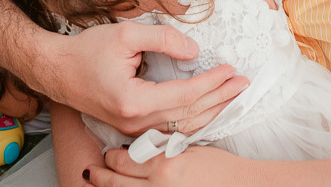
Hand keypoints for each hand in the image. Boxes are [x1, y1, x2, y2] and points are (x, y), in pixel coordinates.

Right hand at [51, 22, 248, 135]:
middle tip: (242, 84)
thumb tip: (194, 52)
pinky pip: (169, 127)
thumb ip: (163, 39)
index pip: (184, 95)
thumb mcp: (126, 35)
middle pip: (187, 115)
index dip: (211, 83)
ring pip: (180, 127)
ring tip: (231, 96)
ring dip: (209, 111)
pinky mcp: (131, 127)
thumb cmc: (87, 51)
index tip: (231, 70)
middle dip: (219, 99)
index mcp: (133, 102)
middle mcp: (134, 122)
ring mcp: (131, 129)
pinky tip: (207, 108)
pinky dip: (191, 118)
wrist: (56, 70)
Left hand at [85, 145, 241, 186]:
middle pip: (116, 182)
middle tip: (93, 170)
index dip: (111, 157)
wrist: (237, 185)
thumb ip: (162, 148)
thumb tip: (140, 147)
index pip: (123, 161)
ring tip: (95, 181)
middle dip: (101, 176)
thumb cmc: (218, 169)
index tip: (109, 153)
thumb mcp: (187, 150)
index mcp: (163, 166)